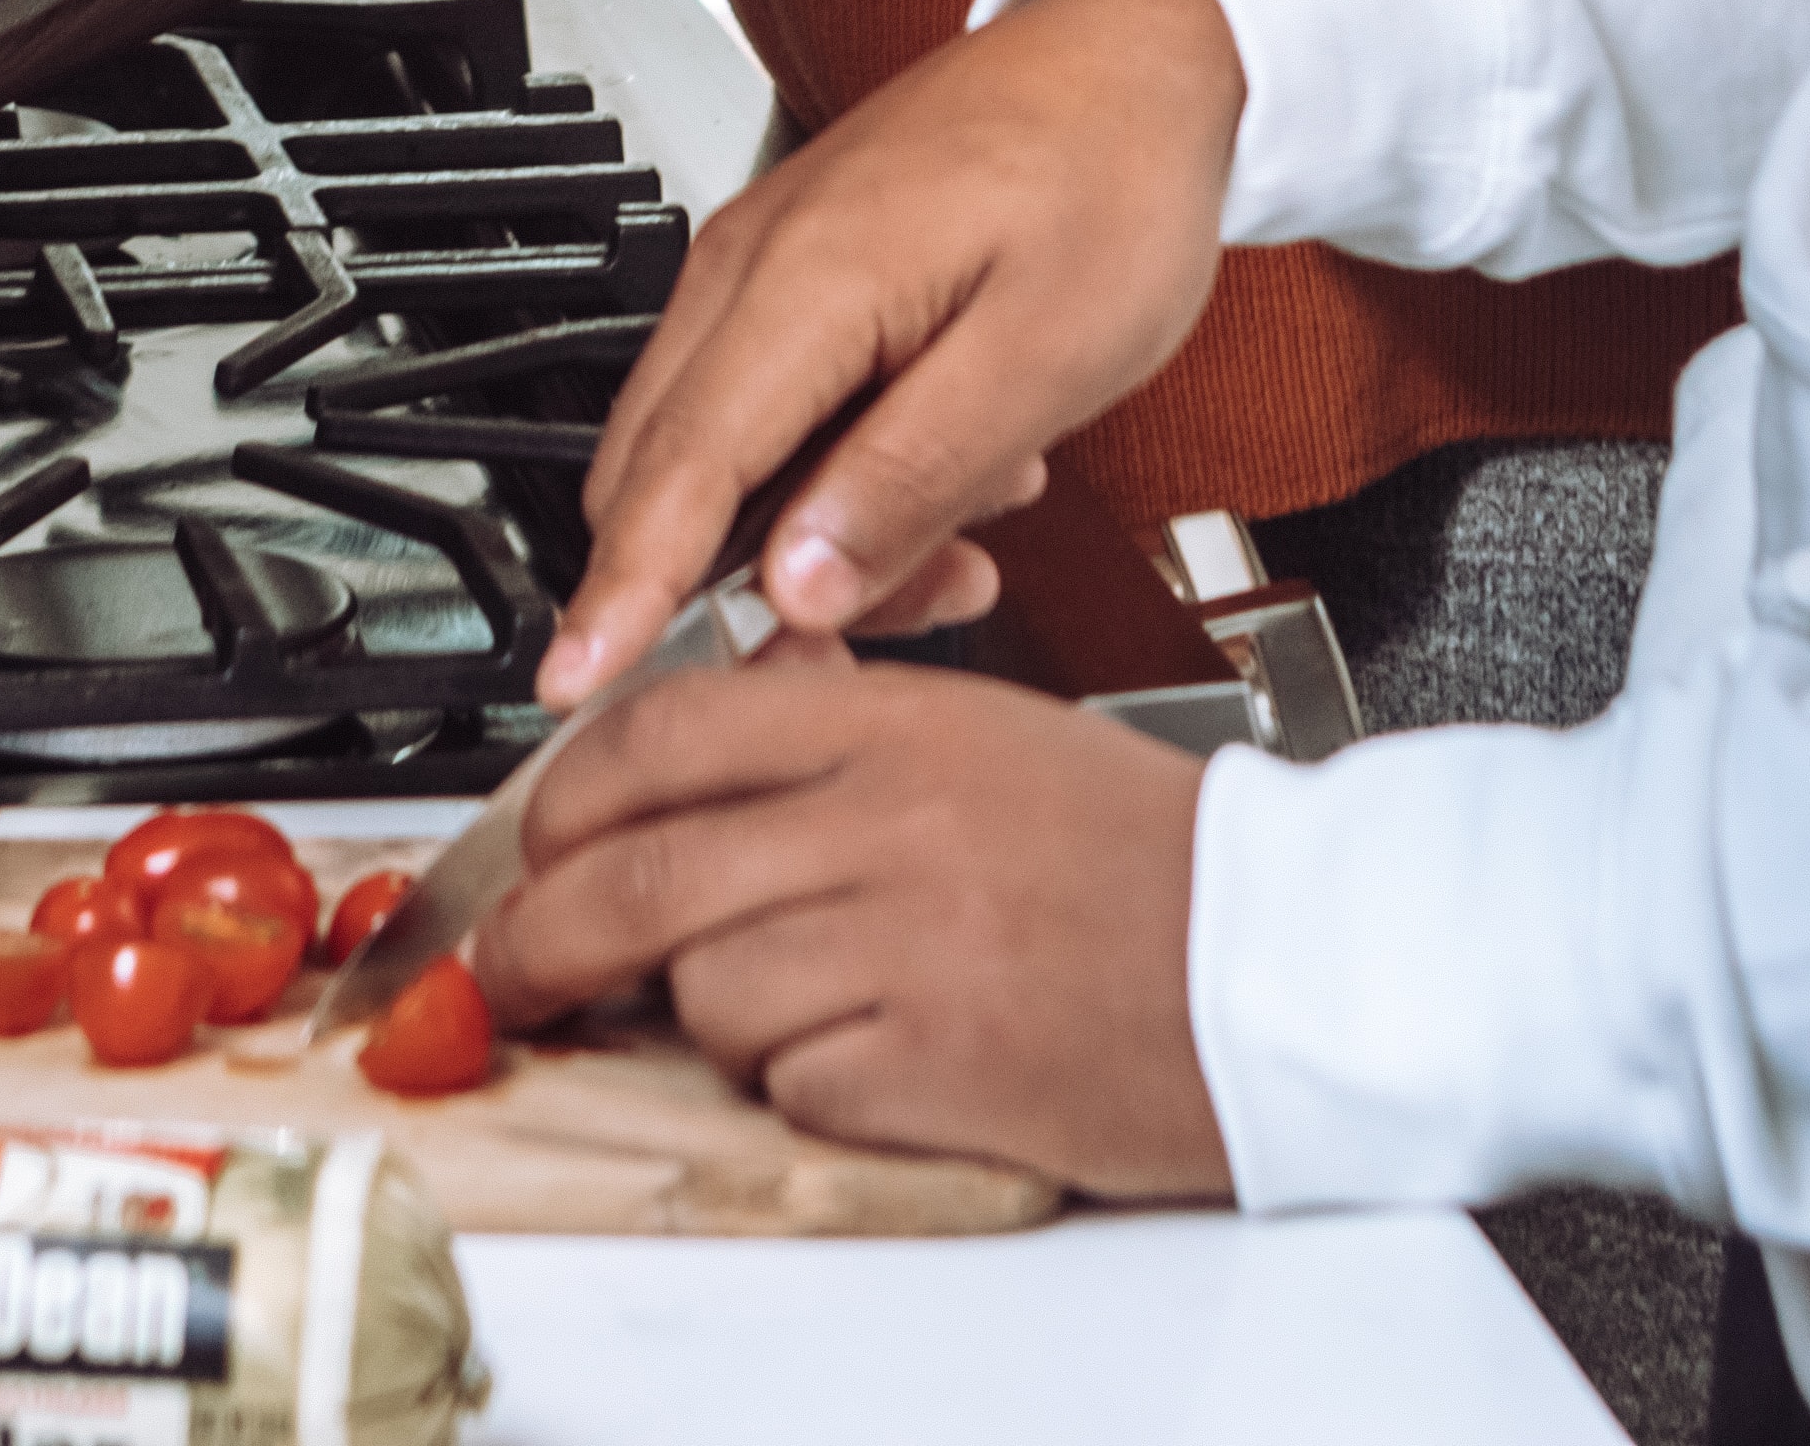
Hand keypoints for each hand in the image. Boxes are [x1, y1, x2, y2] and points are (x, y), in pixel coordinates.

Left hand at [482, 652, 1231, 1199]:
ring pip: (702, 991)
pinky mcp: (932, 1063)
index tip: (537, 844)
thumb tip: (707, 728)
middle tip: (516, 971)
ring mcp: (908, 943)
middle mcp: (890, 819)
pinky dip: (798, 1087)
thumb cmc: (1149, 862)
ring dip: (706, 1022)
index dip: (566, 797)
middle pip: (637, 874)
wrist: (1293, 964)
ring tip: (783, 1014)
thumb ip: (843, 726)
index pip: (665, 733)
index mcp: (900, 722)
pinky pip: (789, 1083)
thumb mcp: (989, 737)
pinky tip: (867, 1061)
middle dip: (544, 938)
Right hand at [545, 0, 1243, 700]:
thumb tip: (795, 582)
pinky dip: (829, 474)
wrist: (1142, 53)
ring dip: (807, 532)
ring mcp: (766, 261)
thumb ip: (910, 476)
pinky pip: (766, 406)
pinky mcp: (797, 271)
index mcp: (808, 280)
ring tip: (958, 543)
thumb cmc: (1115, 175)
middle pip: (670, 473)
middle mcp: (755, 263)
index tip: (576, 680)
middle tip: (865, 637)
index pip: (678, 473)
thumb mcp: (1045, 358)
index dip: (625, 594)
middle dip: (739, 587)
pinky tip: (940, 472)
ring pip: (719, 450)